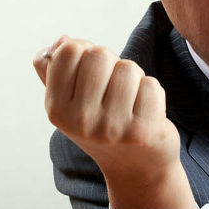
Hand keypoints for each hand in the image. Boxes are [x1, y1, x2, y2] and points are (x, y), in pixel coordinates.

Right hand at [34, 36, 197, 208]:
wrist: (137, 167)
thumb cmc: (104, 125)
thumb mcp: (73, 102)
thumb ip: (57, 71)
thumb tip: (62, 40)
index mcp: (55, 108)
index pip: (70, 49)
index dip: (87, 52)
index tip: (92, 74)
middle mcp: (79, 120)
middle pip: (100, 54)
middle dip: (113, 64)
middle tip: (114, 90)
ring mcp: (110, 128)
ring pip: (129, 67)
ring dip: (135, 78)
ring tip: (130, 102)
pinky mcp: (141, 131)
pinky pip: (152, 85)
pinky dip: (153, 93)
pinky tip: (146, 113)